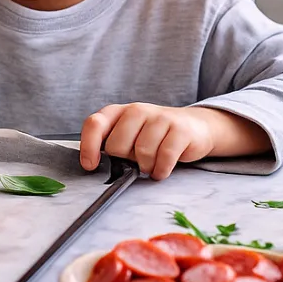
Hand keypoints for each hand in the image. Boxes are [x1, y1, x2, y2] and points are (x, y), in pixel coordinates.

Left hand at [79, 104, 265, 179]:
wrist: (194, 127)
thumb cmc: (153, 136)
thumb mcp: (128, 136)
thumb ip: (111, 144)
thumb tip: (93, 165)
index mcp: (118, 112)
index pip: (94, 124)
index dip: (88, 147)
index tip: (90, 166)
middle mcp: (137, 110)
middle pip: (117, 145)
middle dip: (125, 160)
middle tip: (136, 160)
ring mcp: (160, 118)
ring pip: (142, 153)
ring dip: (146, 167)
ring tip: (151, 165)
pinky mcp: (180, 129)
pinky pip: (164, 157)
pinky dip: (161, 170)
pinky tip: (161, 170)